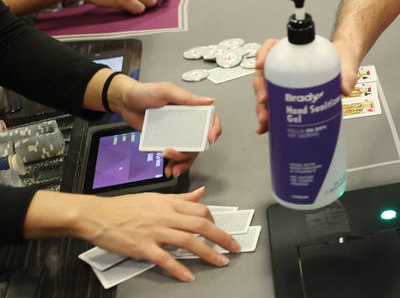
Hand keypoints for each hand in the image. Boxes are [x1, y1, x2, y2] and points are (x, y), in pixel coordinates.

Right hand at [73, 187, 238, 281]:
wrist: (97, 216)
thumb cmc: (123, 207)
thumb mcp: (155, 197)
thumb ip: (180, 198)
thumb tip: (201, 193)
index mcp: (169, 203)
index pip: (201, 210)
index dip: (214, 221)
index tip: (220, 230)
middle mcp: (165, 216)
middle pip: (201, 225)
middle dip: (221, 237)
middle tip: (233, 247)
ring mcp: (154, 232)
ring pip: (188, 241)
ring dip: (208, 253)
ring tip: (219, 261)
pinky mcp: (142, 247)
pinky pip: (165, 259)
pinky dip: (179, 268)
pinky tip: (188, 275)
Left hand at [112, 78, 219, 175]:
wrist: (126, 103)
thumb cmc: (145, 92)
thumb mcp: (166, 91)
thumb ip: (186, 97)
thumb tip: (207, 100)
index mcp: (191, 108)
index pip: (210, 119)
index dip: (214, 129)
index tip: (209, 139)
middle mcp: (187, 121)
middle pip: (199, 141)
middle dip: (191, 153)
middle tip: (177, 154)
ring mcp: (177, 132)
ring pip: (188, 151)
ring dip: (183, 162)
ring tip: (172, 167)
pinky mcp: (166, 140)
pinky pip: (175, 154)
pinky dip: (174, 163)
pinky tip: (169, 167)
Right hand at [253, 37, 361, 133]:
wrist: (345, 69)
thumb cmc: (341, 60)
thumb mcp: (346, 64)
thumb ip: (348, 74)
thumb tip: (345, 88)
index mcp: (296, 51)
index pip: (273, 47)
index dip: (263, 54)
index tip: (261, 64)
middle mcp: (287, 65)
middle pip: (265, 73)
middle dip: (261, 90)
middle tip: (265, 103)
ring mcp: (286, 81)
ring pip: (267, 91)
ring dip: (262, 107)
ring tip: (266, 121)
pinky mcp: (289, 96)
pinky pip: (274, 105)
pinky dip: (269, 117)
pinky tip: (268, 127)